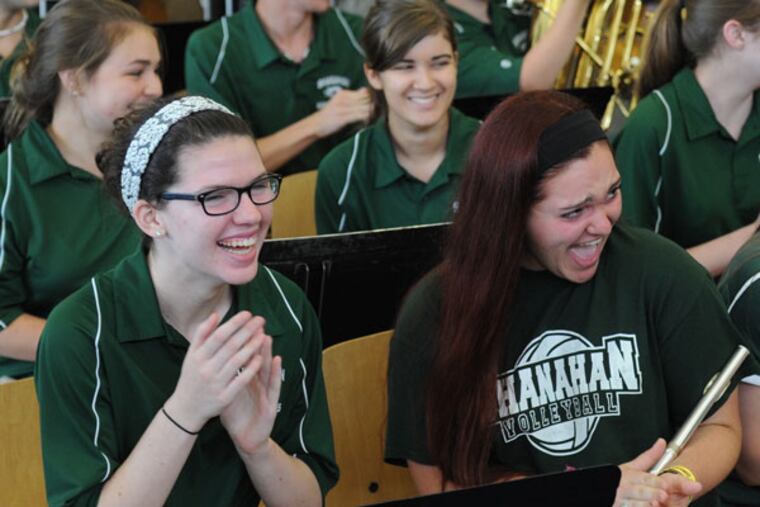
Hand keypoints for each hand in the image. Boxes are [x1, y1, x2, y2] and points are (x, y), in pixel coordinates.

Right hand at [164, 311, 264, 431]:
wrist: (186, 409)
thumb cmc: (192, 377)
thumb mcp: (191, 355)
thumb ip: (202, 334)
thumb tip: (215, 315)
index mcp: (198, 357)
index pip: (219, 335)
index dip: (234, 323)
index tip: (248, 313)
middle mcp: (206, 369)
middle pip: (230, 346)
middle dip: (247, 330)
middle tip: (261, 320)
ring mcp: (216, 383)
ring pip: (237, 361)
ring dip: (252, 346)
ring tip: (263, 335)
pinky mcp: (224, 397)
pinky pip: (241, 380)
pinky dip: (251, 368)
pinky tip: (260, 358)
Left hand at [220, 332, 282, 455]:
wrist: (247, 439)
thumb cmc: (237, 416)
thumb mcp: (226, 395)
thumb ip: (221, 378)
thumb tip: (208, 362)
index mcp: (245, 381)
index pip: (244, 359)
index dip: (241, 344)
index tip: (238, 327)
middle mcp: (257, 384)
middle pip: (256, 360)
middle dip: (255, 343)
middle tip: (255, 324)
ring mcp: (265, 392)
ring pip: (267, 369)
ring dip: (267, 352)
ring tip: (266, 336)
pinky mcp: (272, 404)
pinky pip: (274, 386)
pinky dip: (276, 372)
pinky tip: (277, 360)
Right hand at [314, 87, 371, 137]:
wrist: (316, 124)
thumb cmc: (330, 115)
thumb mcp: (339, 102)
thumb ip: (351, 98)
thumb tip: (366, 91)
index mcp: (343, 94)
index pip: (364, 92)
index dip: (371, 99)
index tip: (373, 105)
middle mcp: (344, 99)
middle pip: (367, 99)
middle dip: (373, 106)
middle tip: (375, 113)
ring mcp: (343, 108)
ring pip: (366, 107)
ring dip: (371, 114)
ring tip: (370, 118)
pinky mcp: (343, 118)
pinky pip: (360, 116)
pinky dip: (366, 119)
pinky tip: (365, 122)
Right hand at [615, 439, 700, 506]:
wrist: (600, 489)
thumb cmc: (618, 479)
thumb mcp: (631, 466)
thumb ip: (649, 457)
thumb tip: (662, 442)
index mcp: (630, 476)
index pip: (644, 478)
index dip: (655, 482)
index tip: (665, 485)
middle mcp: (625, 488)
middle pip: (639, 490)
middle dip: (651, 492)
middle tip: (663, 495)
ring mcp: (621, 501)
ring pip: (633, 503)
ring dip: (643, 504)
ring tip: (654, 504)